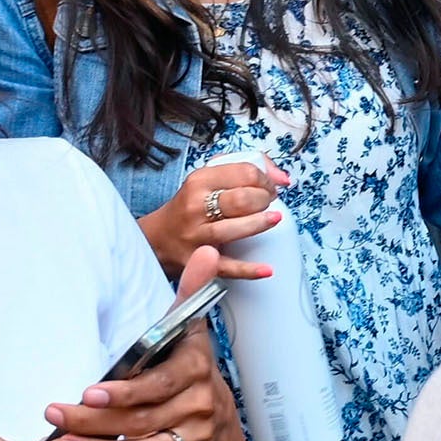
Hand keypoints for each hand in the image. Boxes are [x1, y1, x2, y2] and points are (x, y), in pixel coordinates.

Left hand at [50, 247, 240, 440]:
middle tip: (53, 416)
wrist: (219, 411)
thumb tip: (208, 249)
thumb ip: (190, 294)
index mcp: (196, 370)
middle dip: (95, 421)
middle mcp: (201, 407)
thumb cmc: (185, 365)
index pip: (157, 385)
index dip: (124, 392)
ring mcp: (197, 439)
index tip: (89, 392)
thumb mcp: (188, 330)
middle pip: (143, 420)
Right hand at [141, 158, 286, 279]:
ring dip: (259, 224)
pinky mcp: (198, 260)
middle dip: (264, 200)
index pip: (244, 172)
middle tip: (269, 204)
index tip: (270, 188)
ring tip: (274, 220)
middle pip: (241, 199)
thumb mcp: (208, 180)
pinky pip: (227, 266)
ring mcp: (196, 235)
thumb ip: (242, 170)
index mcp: (199, 181)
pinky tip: (267, 269)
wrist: (157, 238)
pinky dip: (249, 270)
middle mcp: (195, 206)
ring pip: (233, 229)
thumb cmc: (190, 207)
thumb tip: (282, 178)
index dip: (265, 180)